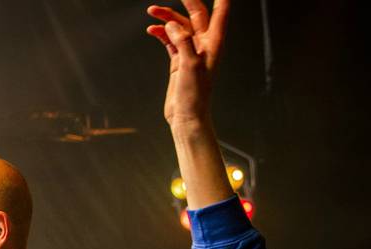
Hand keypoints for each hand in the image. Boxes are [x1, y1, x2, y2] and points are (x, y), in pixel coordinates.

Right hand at [145, 0, 227, 127]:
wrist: (187, 116)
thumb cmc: (195, 94)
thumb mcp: (190, 65)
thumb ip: (183, 41)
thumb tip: (171, 24)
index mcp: (213, 42)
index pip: (219, 12)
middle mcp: (204, 44)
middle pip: (195, 15)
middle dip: (185, 1)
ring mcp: (190, 52)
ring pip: (179, 27)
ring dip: (166, 18)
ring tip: (151, 11)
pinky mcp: (178, 61)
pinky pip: (169, 40)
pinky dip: (161, 33)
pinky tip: (151, 30)